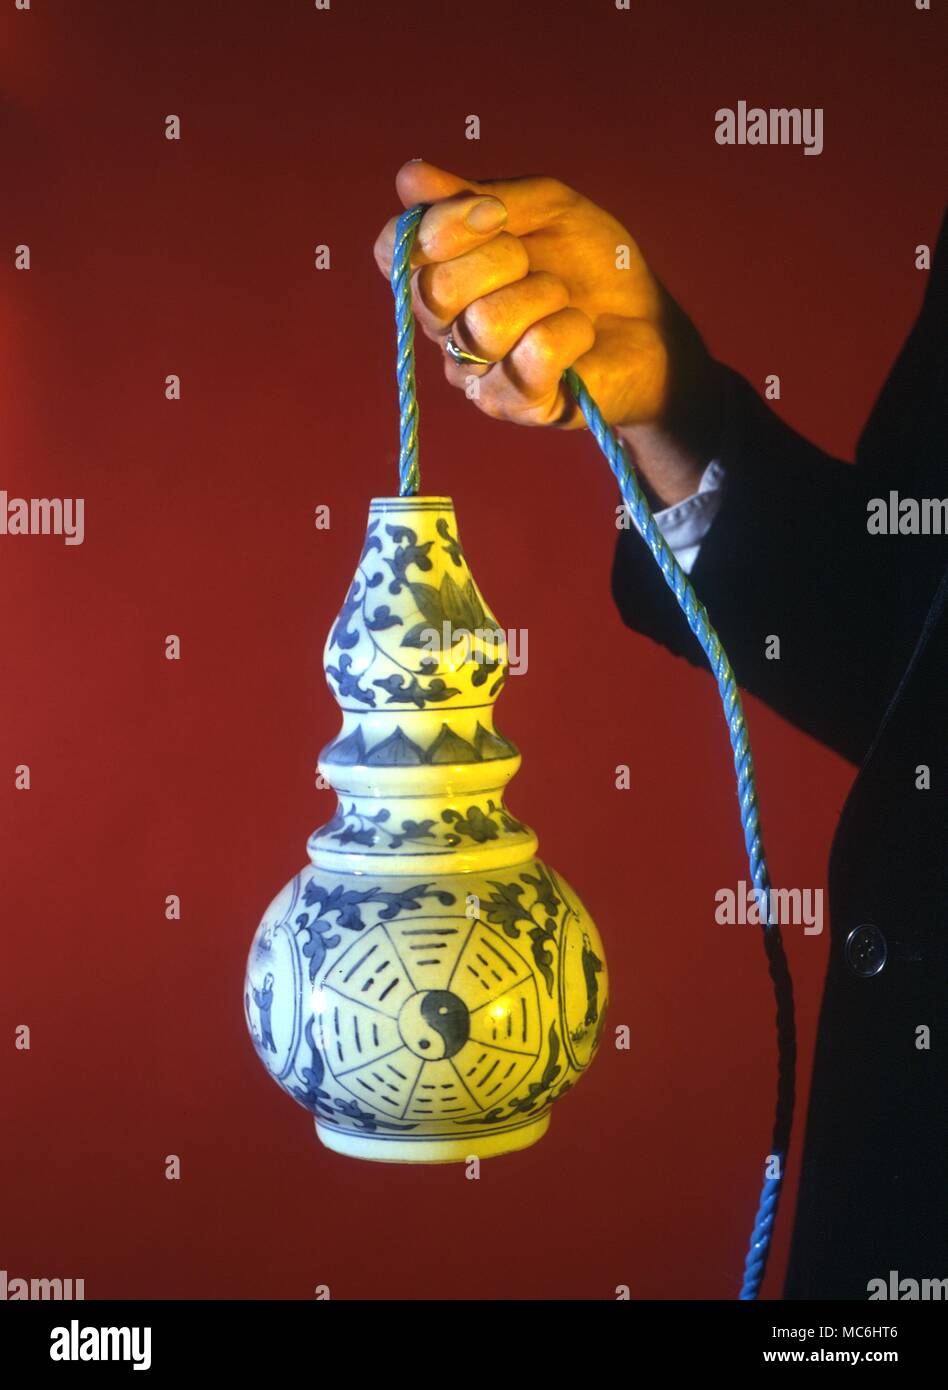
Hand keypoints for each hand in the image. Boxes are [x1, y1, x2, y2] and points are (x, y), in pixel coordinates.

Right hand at [374, 161, 706, 503]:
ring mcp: (476, 375)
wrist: (651, 325)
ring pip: (485, 325)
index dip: (436, 227)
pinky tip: (580, 335)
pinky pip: (532, 356)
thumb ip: (479, 194)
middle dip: (499, 260)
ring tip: (564, 302)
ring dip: (543, 296)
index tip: (495, 212)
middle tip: (535, 263)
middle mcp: (446, 330)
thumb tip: (409, 179)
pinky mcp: (515, 407)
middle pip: (434, 290)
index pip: (394, 252)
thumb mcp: (545, 208)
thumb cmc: (593, 267)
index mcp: (441, 276)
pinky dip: (570, 331)